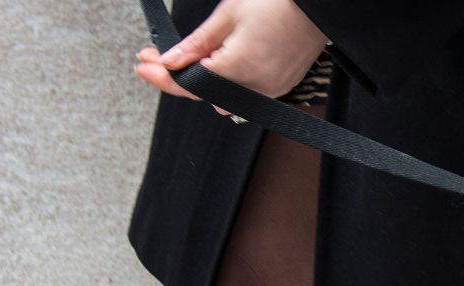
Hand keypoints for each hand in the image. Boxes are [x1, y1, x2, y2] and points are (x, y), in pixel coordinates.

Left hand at [135, 0, 328, 112]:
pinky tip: (224, 60)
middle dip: (180, 76)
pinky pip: (246, 93)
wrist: (320, 6)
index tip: (144, 65)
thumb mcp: (229, 15)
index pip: (189, 83)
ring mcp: (271, 89)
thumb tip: (171, 61)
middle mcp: (256, 85)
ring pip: (225, 97)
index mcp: (239, 67)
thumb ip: (197, 44)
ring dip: (207, 81)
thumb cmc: (279, 3)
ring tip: (198, 55)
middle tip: (159, 57)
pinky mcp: (281, 87)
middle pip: (204, 93)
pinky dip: (230, 81)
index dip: (162, 77)